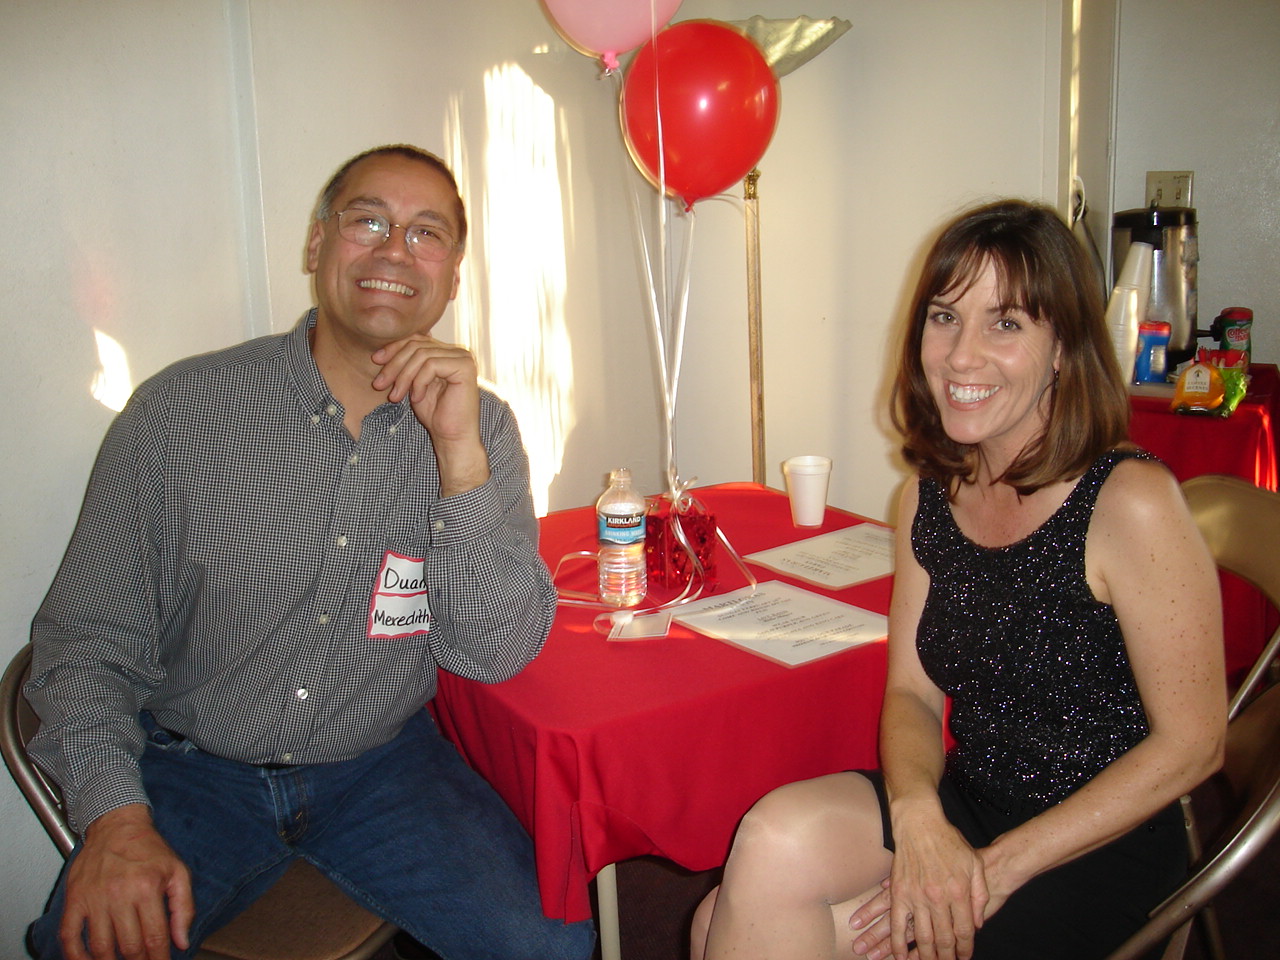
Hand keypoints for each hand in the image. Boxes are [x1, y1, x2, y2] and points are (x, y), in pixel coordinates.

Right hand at [60, 804, 192, 959]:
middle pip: (129, 947)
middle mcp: (120, 894)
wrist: (116, 826)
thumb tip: (182, 942)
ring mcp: (94, 898)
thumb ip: (184, 908)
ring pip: (101, 947)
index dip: (159, 959)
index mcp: (148, 888)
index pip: (155, 937)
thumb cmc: (149, 849)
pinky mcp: (74, 899)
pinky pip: (69, 936)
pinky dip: (76, 957)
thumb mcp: (177, 872)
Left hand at [371, 336, 488, 495]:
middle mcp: (458, 352)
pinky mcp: (465, 367)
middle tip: (378, 384)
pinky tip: (416, 398)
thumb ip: (406, 365)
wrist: (452, 437)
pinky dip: (418, 382)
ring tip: (395, 396)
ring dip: (403, 377)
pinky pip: (431, 365)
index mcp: (447, 353)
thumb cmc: (435, 415)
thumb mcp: (413, 384)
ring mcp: (463, 358)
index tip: (375, 360)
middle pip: (416, 345)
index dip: (394, 347)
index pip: (417, 339)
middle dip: (394, 365)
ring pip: (421, 355)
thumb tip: (380, 351)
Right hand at [850, 819, 987, 959]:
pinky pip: (896, 924)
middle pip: (944, 939)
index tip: (964, 957)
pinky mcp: (899, 892)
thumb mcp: (975, 863)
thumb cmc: (949, 840)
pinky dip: (898, 944)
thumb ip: (980, 895)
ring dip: (927, 956)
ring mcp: (916, 896)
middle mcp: (938, 898)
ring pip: (922, 936)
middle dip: (948, 957)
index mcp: (958, 892)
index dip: (966, 949)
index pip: (964, 931)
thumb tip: (978, 923)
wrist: (919, 822)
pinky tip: (901, 957)